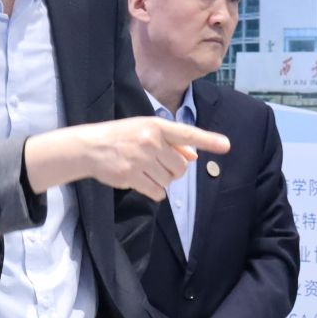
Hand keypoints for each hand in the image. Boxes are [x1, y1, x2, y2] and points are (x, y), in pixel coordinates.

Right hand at [23, 118, 230, 200]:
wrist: (90, 147)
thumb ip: (171, 142)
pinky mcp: (131, 176)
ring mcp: (141, 159)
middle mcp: (151, 141)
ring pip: (169, 180)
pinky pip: (156, 192)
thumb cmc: (121, 137)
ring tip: (146, 171)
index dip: (208, 140)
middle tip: (159, 165)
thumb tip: (193, 156)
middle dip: (175, 171)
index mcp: (156, 126)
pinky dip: (154, 192)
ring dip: (162, 180)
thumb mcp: (145, 131)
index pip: (187, 133)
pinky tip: (143, 182)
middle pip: (181, 167)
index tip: (226, 145)